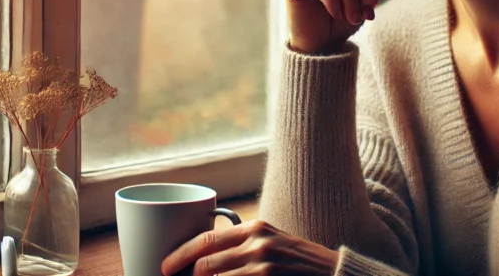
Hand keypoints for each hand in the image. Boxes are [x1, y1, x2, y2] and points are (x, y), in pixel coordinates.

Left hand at [161, 219, 338, 275]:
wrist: (333, 273)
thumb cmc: (298, 262)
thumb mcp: (270, 242)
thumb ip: (241, 245)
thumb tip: (203, 259)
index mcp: (254, 228)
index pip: (206, 237)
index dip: (180, 254)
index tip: (165, 265)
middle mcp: (256, 242)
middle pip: (204, 263)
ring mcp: (263, 264)